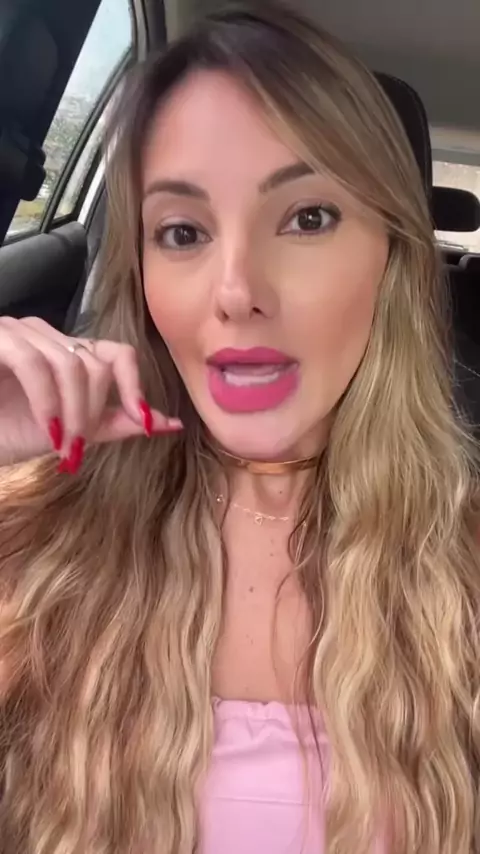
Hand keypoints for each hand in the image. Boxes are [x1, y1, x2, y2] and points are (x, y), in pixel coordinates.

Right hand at [0, 316, 181, 471]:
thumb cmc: (6, 431)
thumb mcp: (69, 432)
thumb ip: (114, 423)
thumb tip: (168, 424)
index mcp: (67, 354)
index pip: (118, 354)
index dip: (136, 386)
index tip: (146, 424)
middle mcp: (46, 336)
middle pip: (96, 364)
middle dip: (93, 413)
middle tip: (77, 449)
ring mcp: (19, 332)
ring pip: (70, 364)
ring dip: (73, 412)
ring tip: (62, 445)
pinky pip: (34, 363)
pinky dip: (47, 402)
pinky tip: (47, 431)